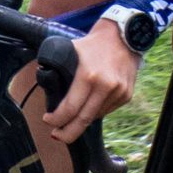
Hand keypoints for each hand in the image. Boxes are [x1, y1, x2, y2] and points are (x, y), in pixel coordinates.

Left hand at [42, 15, 137, 145]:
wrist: (123, 36)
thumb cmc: (92, 45)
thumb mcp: (70, 51)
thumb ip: (58, 68)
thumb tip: (46, 84)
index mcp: (88, 76)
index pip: (70, 108)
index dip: (57, 119)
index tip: (48, 120)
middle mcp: (105, 86)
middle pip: (83, 120)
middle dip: (67, 133)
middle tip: (57, 136)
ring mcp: (118, 92)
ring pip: (95, 117)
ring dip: (81, 120)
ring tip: (72, 119)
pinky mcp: (126, 95)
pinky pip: (107, 110)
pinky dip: (95, 111)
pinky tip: (89, 106)